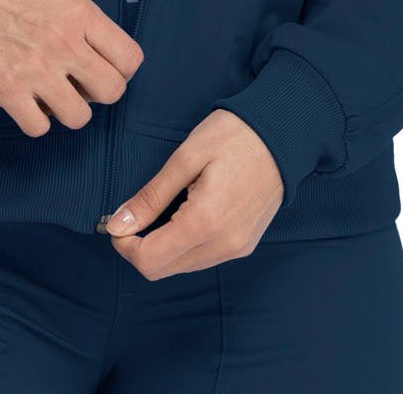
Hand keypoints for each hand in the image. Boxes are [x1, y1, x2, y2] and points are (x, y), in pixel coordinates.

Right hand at [0, 0, 144, 134]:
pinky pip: (39, 128)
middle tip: (80, 84)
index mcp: (79, 13)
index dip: (122, 70)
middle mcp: (64, 43)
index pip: (129, 59)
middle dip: (99, 92)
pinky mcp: (8, 91)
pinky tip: (27, 101)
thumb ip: (82, 13)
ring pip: (79, 117)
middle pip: (112, 92)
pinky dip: (35, 120)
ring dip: (68, 110)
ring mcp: (37, 70)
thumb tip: (99, 40)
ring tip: (52, 94)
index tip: (106, 69)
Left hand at [100, 108, 283, 278]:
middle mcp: (223, 245)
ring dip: (161, 246)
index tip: (117, 219)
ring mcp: (237, 248)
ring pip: (182, 266)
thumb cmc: (234, 135)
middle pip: (163, 269)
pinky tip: (183, 213)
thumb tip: (118, 224)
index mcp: (205, 223)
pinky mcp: (245, 244)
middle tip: (134, 212)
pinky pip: (203, 257)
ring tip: (160, 208)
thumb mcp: (185, 157)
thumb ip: (151, 196)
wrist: (284, 133)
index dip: (124, 244)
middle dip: (139, 246)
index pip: (149, 261)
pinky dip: (183, 243)